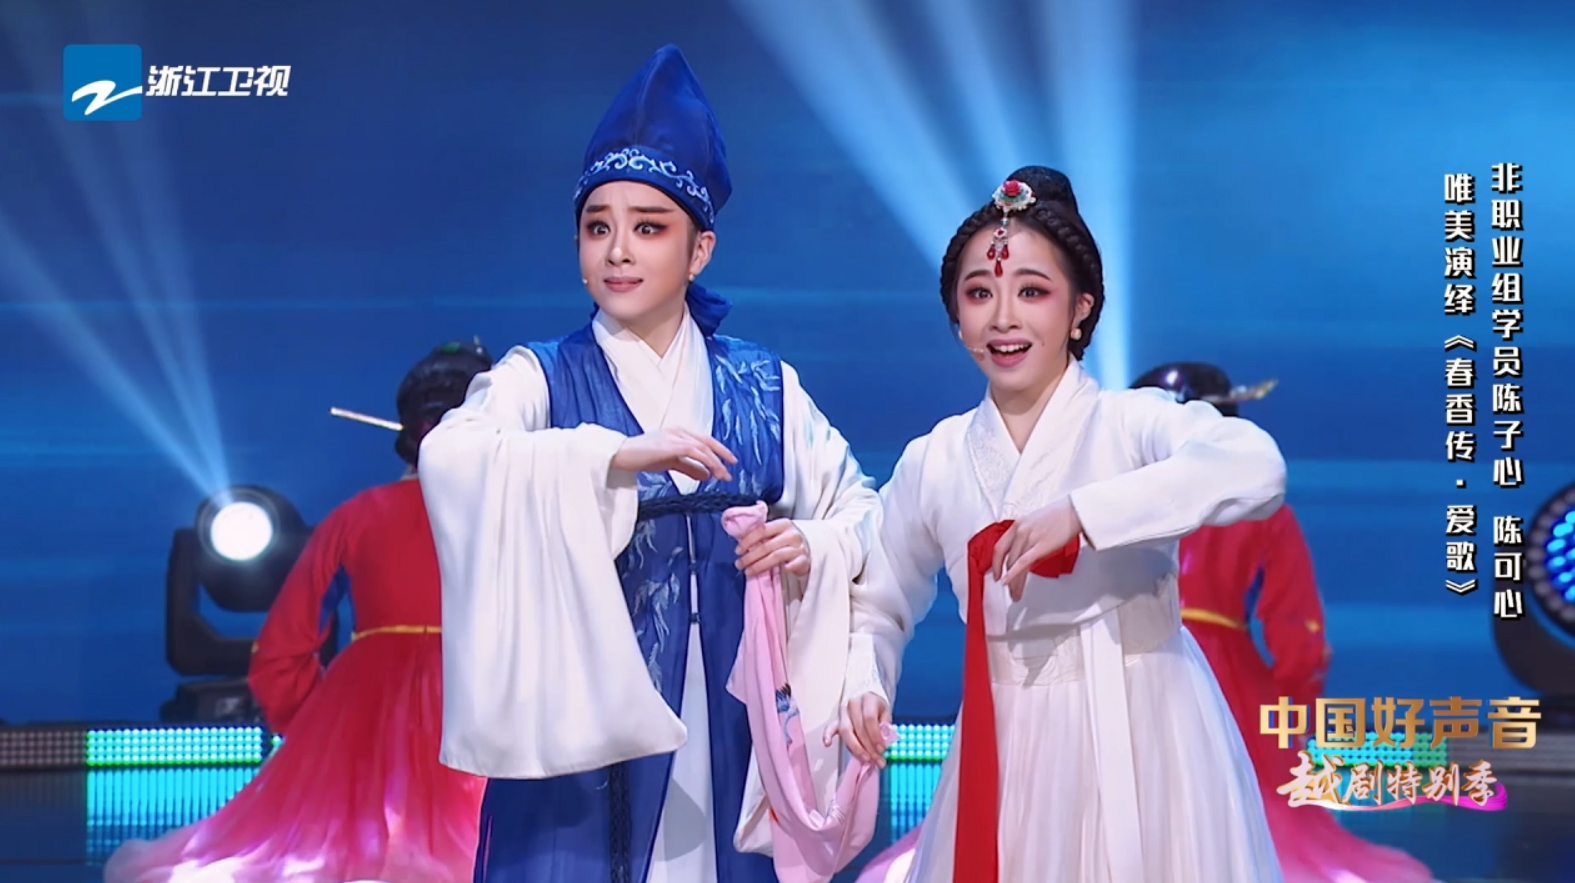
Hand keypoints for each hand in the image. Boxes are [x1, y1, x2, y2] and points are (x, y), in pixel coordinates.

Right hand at [610, 428, 736, 482]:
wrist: (621, 455)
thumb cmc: (643, 457)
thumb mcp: (670, 462)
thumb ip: (689, 467)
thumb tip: (707, 475)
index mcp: (679, 432)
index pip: (704, 440)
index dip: (719, 450)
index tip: (729, 461)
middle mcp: (678, 431)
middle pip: (707, 441)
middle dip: (721, 455)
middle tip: (731, 469)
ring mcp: (674, 437)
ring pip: (702, 447)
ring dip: (715, 462)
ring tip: (723, 475)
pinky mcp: (669, 445)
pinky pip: (694, 452)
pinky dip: (706, 461)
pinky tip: (711, 471)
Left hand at [735, 518, 810, 577]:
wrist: (809, 547)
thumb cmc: (787, 540)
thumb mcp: (776, 533)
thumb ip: (762, 535)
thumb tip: (741, 543)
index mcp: (783, 524)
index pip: (761, 530)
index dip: (747, 541)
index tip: (738, 550)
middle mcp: (792, 534)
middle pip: (766, 546)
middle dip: (750, 557)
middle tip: (739, 564)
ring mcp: (799, 547)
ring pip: (776, 556)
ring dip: (759, 566)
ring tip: (748, 572)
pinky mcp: (805, 560)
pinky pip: (794, 565)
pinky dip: (787, 568)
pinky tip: (778, 571)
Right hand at [828, 691, 890, 767]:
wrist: (869, 703)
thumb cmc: (877, 710)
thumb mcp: (886, 715)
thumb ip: (886, 728)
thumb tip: (885, 743)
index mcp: (869, 699)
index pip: (869, 718)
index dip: (875, 736)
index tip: (881, 749)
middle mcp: (854, 704)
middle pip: (858, 727)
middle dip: (868, 746)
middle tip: (876, 759)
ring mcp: (843, 712)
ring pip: (845, 730)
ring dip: (855, 747)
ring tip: (865, 758)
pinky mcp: (836, 720)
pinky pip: (830, 727)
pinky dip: (827, 735)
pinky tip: (827, 743)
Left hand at [990, 498, 1081, 600]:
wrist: (1075, 511)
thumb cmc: (1059, 516)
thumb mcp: (1035, 522)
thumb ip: (1026, 536)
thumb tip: (1024, 551)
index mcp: (1017, 525)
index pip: (1000, 547)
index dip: (995, 563)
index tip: (996, 573)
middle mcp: (1020, 531)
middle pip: (1007, 559)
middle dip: (1005, 576)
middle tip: (1008, 588)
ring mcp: (1029, 538)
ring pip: (1014, 564)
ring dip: (1013, 582)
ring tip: (1015, 594)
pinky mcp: (1040, 546)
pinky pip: (1023, 563)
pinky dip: (1014, 575)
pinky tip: (1010, 584)